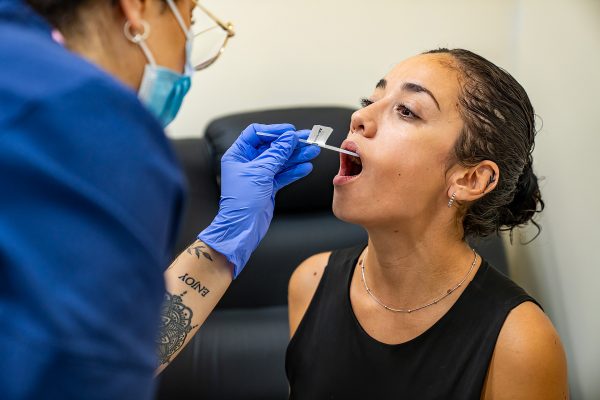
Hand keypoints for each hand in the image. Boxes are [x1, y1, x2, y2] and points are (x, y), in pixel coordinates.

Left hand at [199, 123, 319, 277]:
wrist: (243, 227)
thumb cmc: (242, 200)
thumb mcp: (261, 172)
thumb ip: (277, 153)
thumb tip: (290, 138)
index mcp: (238, 154)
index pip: (256, 134)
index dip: (273, 131)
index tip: (290, 131)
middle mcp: (248, 163)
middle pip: (272, 146)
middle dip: (290, 143)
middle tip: (309, 138)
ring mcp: (259, 175)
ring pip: (280, 161)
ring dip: (296, 156)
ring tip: (313, 151)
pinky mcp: (268, 187)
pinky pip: (283, 174)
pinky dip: (294, 170)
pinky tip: (306, 166)